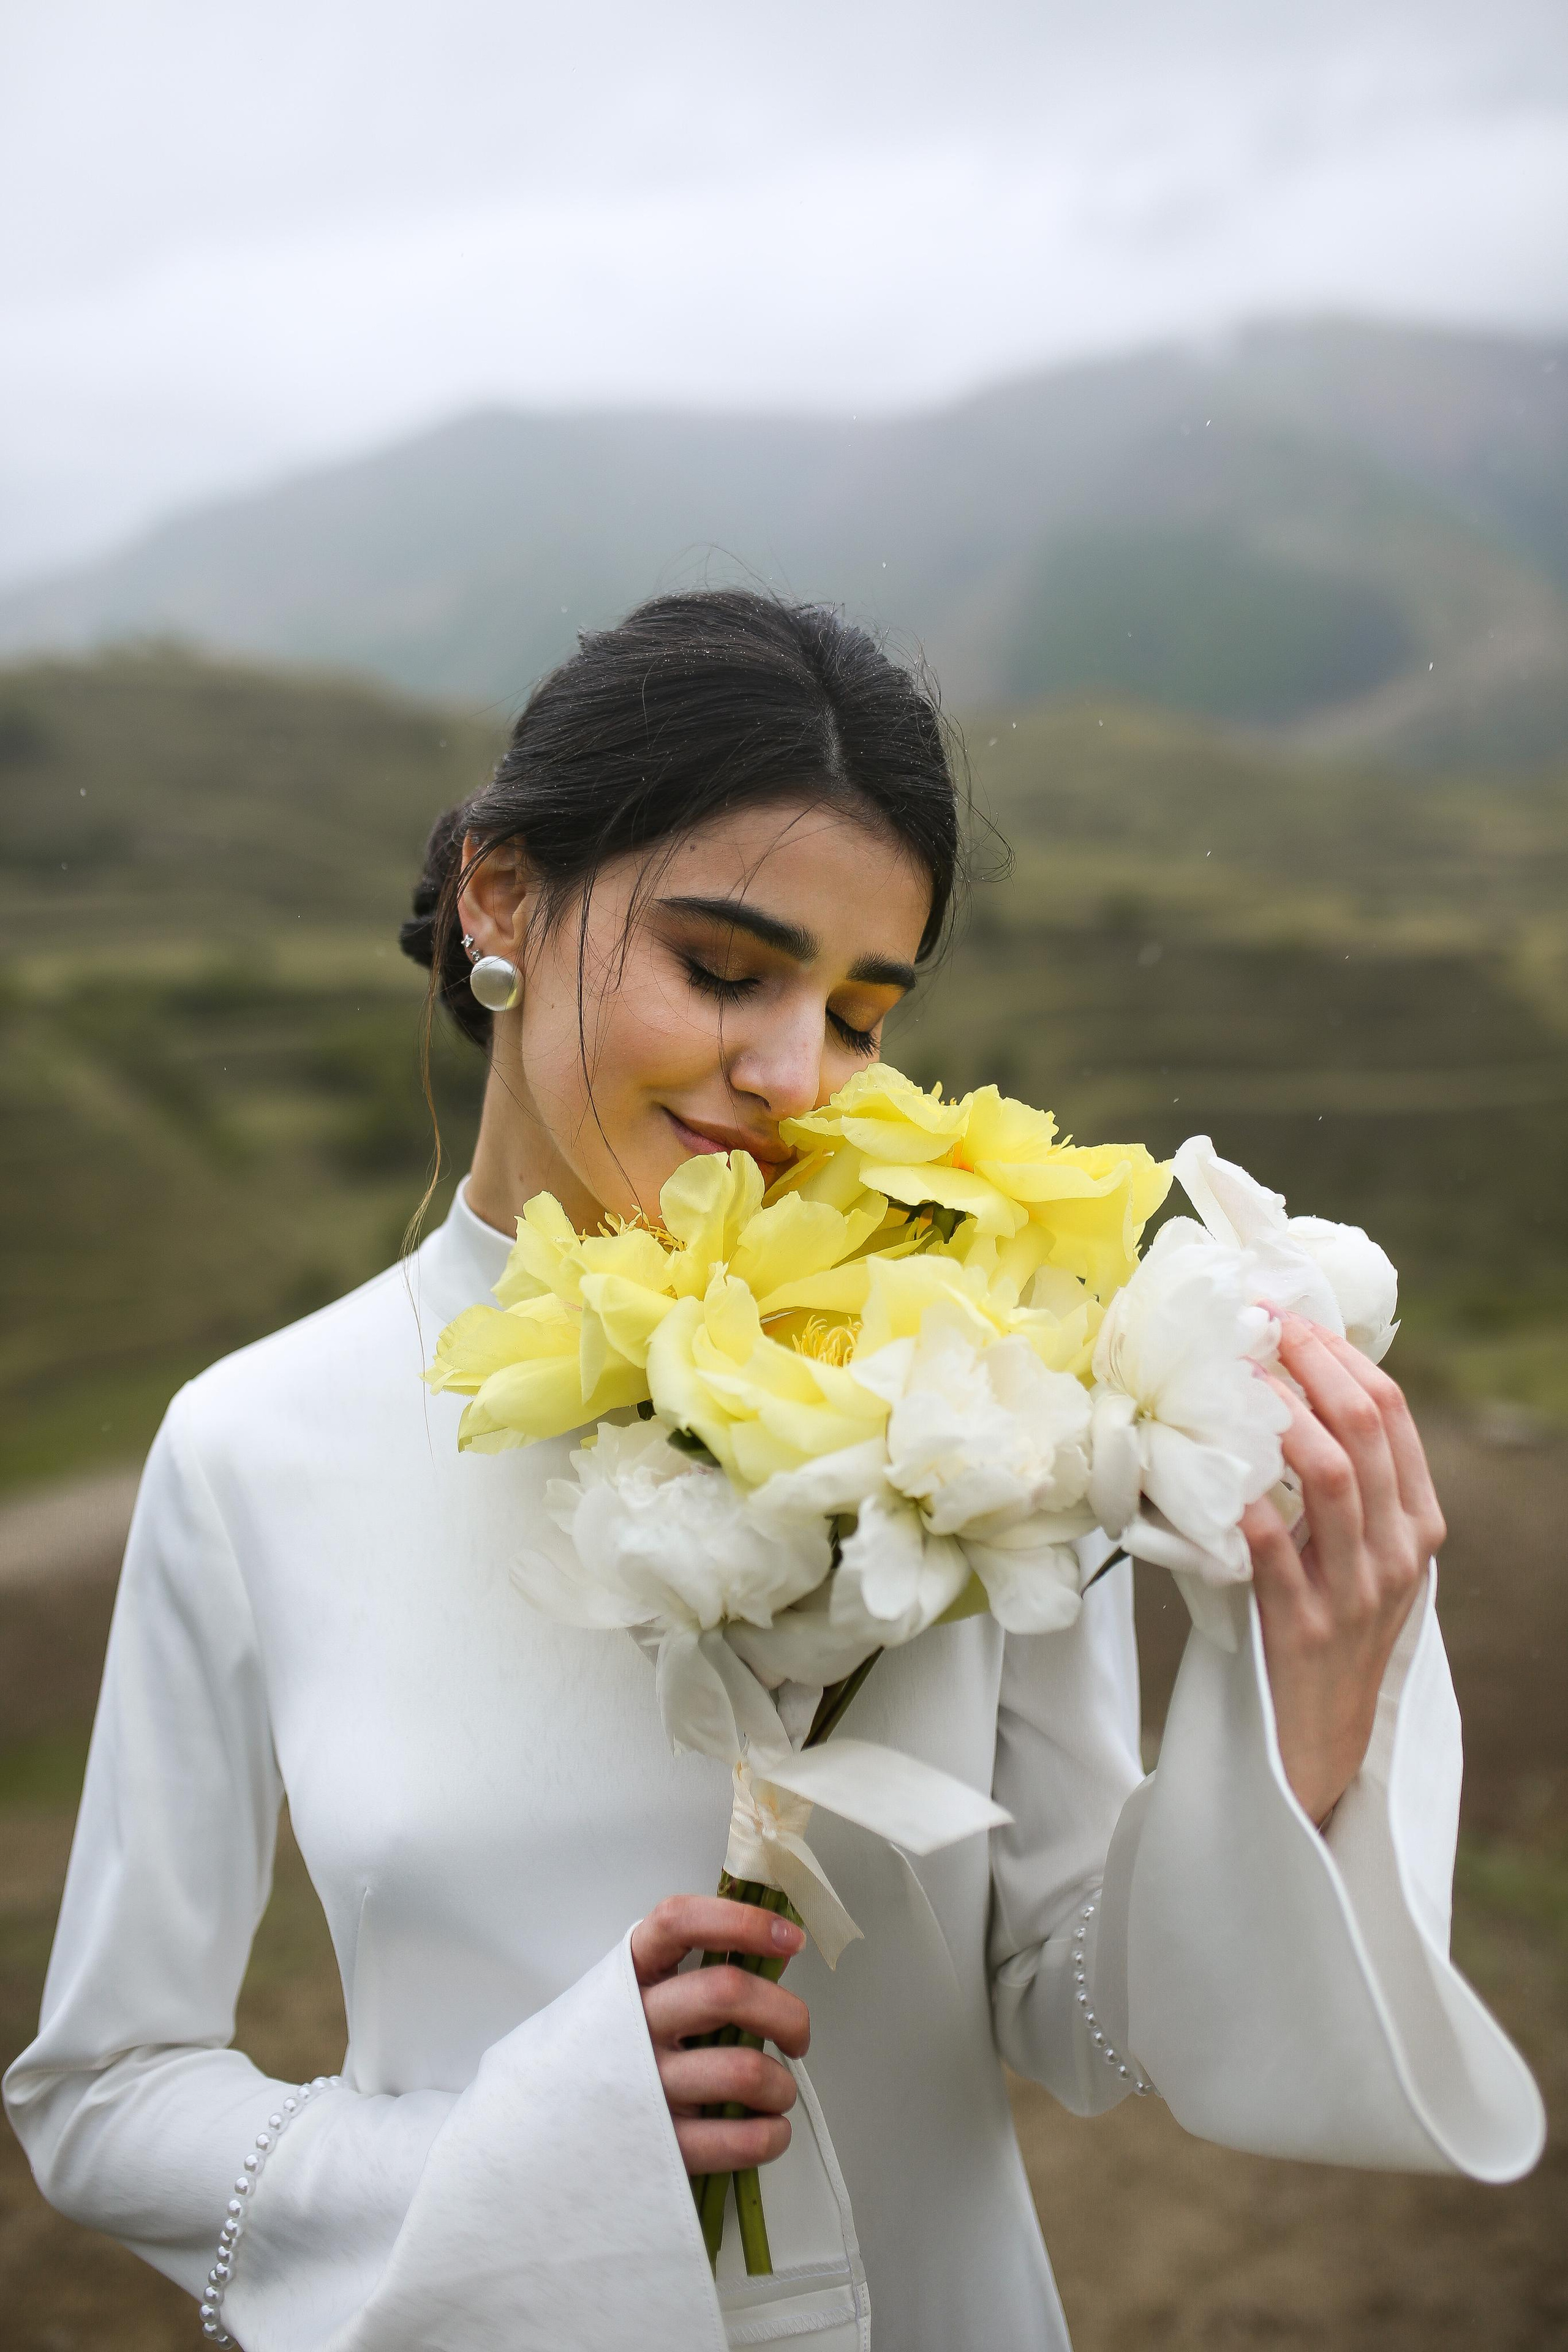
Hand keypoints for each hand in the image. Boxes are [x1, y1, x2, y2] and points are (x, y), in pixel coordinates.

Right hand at [631, 1895, 809, 2174]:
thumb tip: (777, 1956)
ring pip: (744, 2070)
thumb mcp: (636, 1997)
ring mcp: (645, 2087)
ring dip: (782, 2084)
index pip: (680, 1923)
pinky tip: (770, 2129)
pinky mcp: (660, 2148)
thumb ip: (695, 1973)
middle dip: (787, 2013)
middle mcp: (633, 2024)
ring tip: (778, 2092)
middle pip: (727, 1993)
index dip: (742, 1922)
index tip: (790, 1938)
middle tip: (797, 2034)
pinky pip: (738, 2140)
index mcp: (629, 1975)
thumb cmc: (610, 2052)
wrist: (539, 2128)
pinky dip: (773, 2134)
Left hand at [1244, 1315, 1444, 1828]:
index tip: (1289, 1315)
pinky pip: (1274, 1547)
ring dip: (1279, 1414)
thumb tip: (1280, 1394)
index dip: (1339, 1356)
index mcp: (1416, 1522)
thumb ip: (1340, 1489)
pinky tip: (1211, 1467)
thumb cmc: (1328, 1630)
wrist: (1321, 1744)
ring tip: (1236, 1375)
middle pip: (1365, 1429)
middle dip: (1310, 1363)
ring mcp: (1357, 1589)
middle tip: (1259, 1323)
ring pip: (1329, 1476)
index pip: (1391, 1415)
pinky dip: (1243, 1500)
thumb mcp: (1359, 1555)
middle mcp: (1398, 1550)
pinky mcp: (1305, 1626)